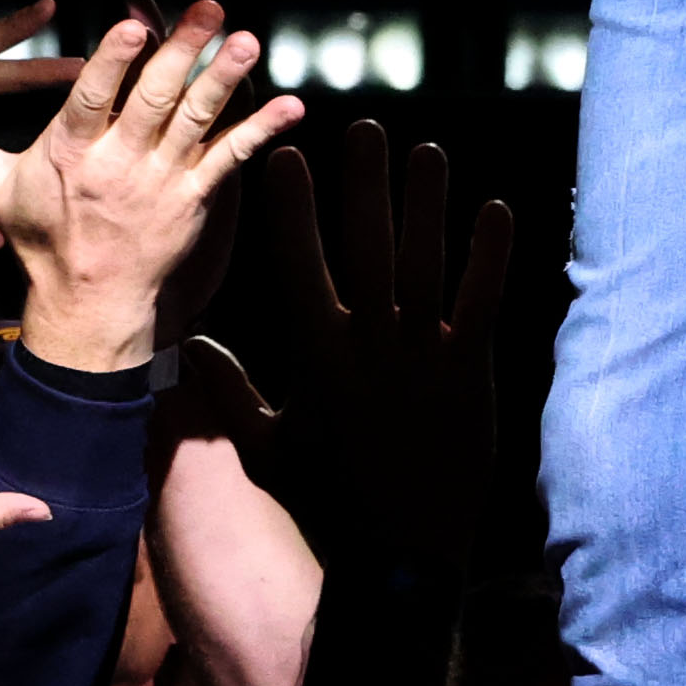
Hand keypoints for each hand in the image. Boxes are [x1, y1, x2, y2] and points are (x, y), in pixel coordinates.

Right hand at [0, 0, 303, 370]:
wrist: (89, 305)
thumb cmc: (42, 238)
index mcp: (72, 152)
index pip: (94, 98)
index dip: (114, 62)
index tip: (132, 23)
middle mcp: (120, 163)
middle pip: (156, 99)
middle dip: (183, 51)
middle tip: (209, 10)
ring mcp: (162, 182)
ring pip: (197, 121)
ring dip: (225, 80)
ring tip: (248, 41)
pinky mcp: (194, 200)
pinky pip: (231, 159)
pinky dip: (262, 131)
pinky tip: (293, 105)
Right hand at [265, 120, 511, 570]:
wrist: (397, 558)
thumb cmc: (326, 499)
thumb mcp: (265, 447)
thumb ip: (228, 391)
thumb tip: (186, 346)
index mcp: (320, 352)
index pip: (302, 262)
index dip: (294, 206)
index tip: (288, 153)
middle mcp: (371, 342)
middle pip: (368, 245)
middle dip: (365, 183)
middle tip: (365, 127)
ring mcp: (423, 353)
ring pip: (425, 261)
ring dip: (427, 203)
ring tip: (427, 149)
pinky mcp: (469, 371)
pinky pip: (482, 301)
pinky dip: (490, 256)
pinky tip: (498, 211)